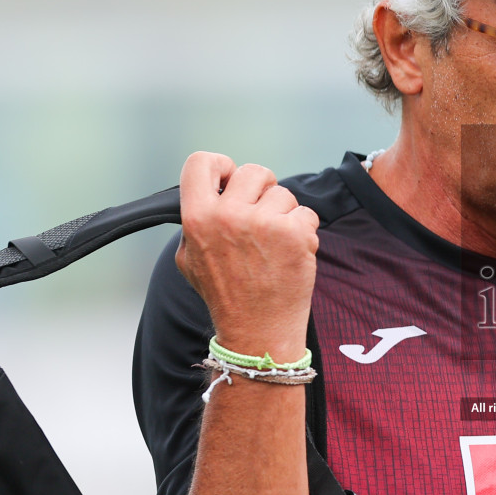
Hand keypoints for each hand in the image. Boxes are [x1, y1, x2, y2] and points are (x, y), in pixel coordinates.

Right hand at [175, 152, 319, 361]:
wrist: (258, 331)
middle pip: (253, 171)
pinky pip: (306, 213)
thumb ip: (196, 222)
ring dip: (284, 215)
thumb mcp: (190, 259)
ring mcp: (263, 223)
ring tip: (274, 246)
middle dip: (263, 189)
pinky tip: (291, 254)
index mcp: (197, 219)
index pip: (201, 163)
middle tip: (263, 215)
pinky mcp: (295, 233)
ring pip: (283, 194)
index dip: (220, 165)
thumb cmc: (226, 295)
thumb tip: (212, 191)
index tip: (231, 178)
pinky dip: (304, 231)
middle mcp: (229, 216)